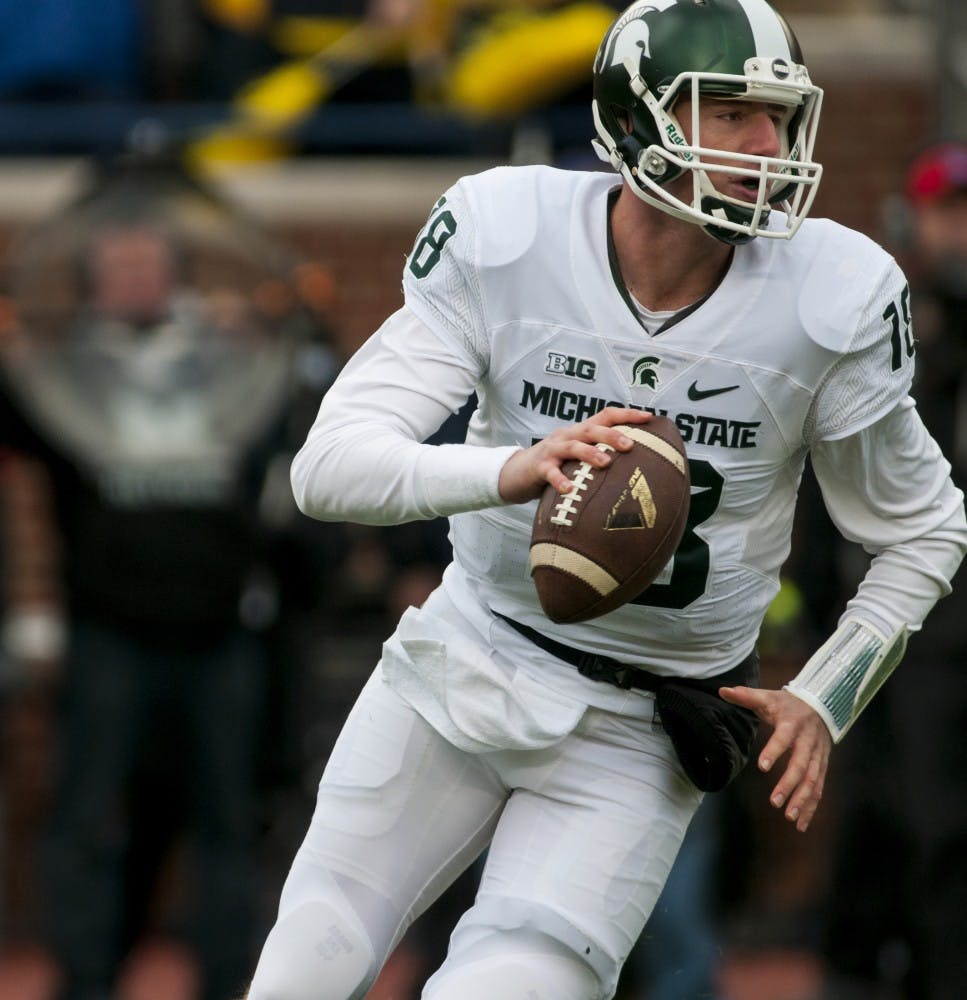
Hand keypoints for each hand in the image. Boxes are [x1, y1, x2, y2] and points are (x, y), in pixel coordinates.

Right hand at [497, 407, 652, 504]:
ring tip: (606, 463)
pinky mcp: (538, 467)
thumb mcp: (577, 458)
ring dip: (590, 453)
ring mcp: (552, 450)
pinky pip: (550, 472)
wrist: (515, 474)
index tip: (649, 418)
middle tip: (631, 445)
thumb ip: (599, 458)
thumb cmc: (555, 467)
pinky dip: (559, 480)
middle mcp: (567, 436)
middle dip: (612, 435)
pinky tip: (568, 490)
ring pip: (573, 446)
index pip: (606, 415)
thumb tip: (636, 468)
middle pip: (592, 429)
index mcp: (580, 432)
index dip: (627, 414)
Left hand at [719, 685, 831, 832]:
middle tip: (774, 802)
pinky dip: (811, 806)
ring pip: (813, 781)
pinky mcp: (822, 766)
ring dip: (802, 800)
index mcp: (793, 724)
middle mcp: (808, 742)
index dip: (774, 751)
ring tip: (789, 817)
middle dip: (789, 785)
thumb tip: (722, 690)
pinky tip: (801, 824)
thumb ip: (745, 696)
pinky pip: (818, 788)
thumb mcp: (767, 697)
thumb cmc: (787, 704)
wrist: (821, 705)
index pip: (783, 738)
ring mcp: (817, 756)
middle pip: (801, 765)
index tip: (763, 766)